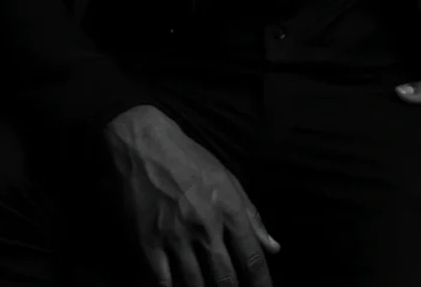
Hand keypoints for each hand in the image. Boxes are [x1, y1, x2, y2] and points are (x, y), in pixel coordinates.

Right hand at [103, 105, 279, 285]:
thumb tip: (273, 246)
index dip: (261, 280)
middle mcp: (205, 226)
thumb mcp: (228, 179)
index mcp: (228, 209)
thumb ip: (251, 215)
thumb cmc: (192, 160)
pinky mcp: (150, 239)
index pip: (251, 255)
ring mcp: (176, 235)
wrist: (147, 146)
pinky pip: (162, 276)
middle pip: (225, 275)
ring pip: (195, 281)